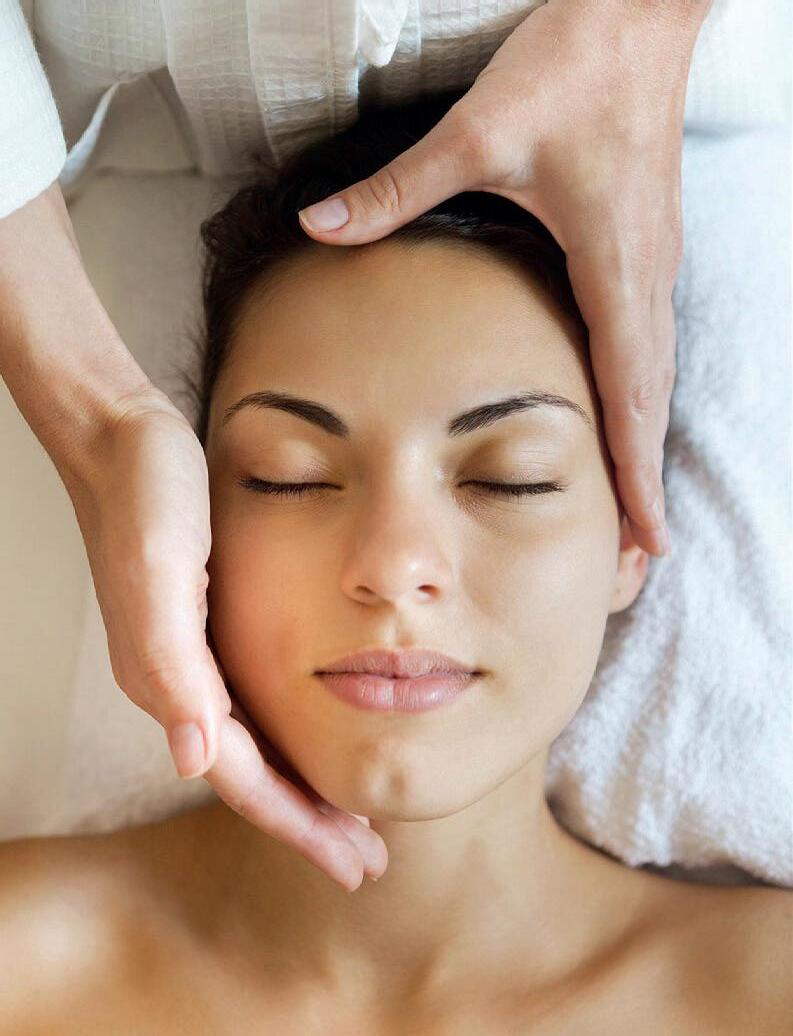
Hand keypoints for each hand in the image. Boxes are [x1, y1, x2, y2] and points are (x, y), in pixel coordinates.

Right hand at [64, 388, 386, 890]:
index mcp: (172, 678)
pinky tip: (317, 738)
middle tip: (365, 862)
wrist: (121, 437)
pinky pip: (252, 707)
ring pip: (254, 747)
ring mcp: (191, 656)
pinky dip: (290, 738)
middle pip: (251, 776)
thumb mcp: (162, 571)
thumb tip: (191, 760)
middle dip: (307, 824)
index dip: (297, 825)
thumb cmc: (145, 496)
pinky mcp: (204, 627)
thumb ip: (171, 664)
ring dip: (301, 789)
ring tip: (350, 821)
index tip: (353, 862)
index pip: (241, 778)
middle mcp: (179, 680)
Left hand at [297, 0, 714, 556]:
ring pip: (655, 380)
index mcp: (612, 268)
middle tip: (639, 556)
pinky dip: (641, 402)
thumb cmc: (575, 68)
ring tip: (636, 511)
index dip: (637, 472)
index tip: (644, 538)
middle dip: (647, 483)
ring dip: (646, 449)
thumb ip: (397, 189)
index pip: (631, 395)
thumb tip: (320, 226)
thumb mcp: (479, 131)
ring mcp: (651, 267)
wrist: (640, 13)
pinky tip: (624, 426)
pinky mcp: (644, 250)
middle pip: (652, 406)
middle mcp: (642, 281)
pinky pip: (649, 347)